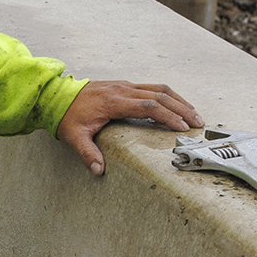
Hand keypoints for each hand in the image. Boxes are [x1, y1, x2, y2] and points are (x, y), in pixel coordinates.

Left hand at [55, 79, 200, 174]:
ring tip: (195, 115)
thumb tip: (99, 171)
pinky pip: (153, 88)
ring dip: (179, 101)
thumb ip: (87, 153)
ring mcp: (125, 85)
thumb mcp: (74, 136)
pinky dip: (169, 97)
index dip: (167, 116)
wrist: (57, 95)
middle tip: (198, 123)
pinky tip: (178, 107)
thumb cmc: (67, 116)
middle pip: (160, 96)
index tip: (182, 128)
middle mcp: (123, 90)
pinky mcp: (126, 85)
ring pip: (159, 89)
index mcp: (113, 102)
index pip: (147, 106)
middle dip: (181, 109)